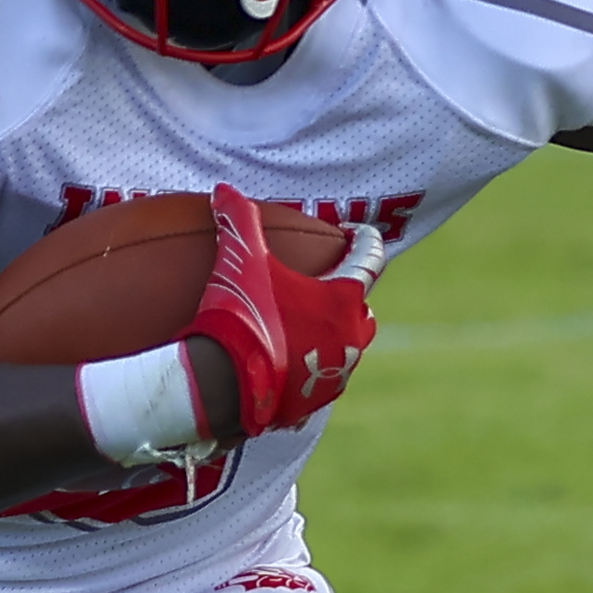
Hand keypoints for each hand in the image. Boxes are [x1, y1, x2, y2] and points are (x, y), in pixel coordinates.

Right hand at [184, 188, 384, 439]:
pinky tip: (286, 364)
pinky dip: (307, 370)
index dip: (363, 240)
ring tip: (305, 323)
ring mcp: (335, 374)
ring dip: (331, 333)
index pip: (369, 259)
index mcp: (344, 300)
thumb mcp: (240, 259)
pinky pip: (319, 381)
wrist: (223, 386)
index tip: (355, 231)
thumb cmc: (240, 315)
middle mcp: (350, 338)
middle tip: (325, 284)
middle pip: (361, 309)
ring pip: (345, 348)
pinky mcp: (314, 402)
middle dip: (347, 295)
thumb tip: (223, 190)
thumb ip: (237, 219)